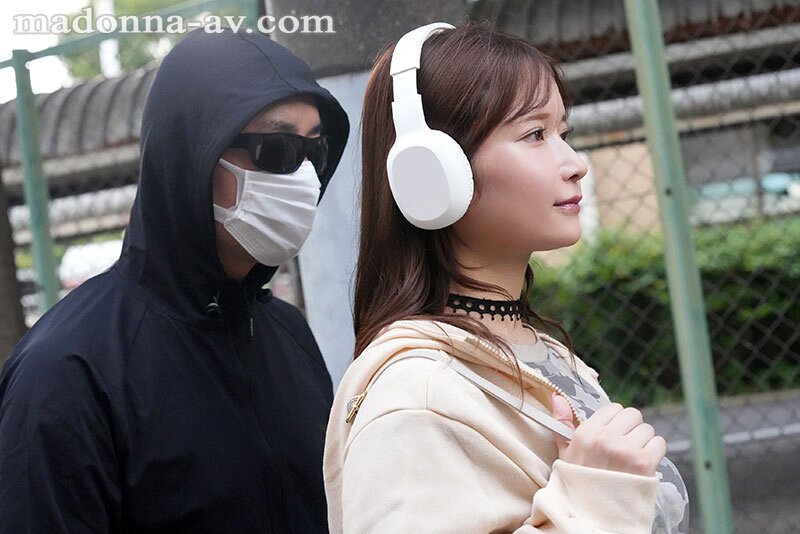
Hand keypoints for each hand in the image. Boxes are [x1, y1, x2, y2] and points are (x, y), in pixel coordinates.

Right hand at [551, 393, 665, 476]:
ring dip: (644, 442)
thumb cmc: (579, 482)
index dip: (617, 421)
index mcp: (586, 433)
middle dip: (632, 429)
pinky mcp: (644, 463)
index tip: (614, 434)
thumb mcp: (565, 452)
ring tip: (633, 458)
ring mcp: (626, 450)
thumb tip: (558, 398)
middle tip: (626, 446)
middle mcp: (605, 438)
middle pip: (634, 415)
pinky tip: (643, 465)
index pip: (614, 408)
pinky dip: (655, 453)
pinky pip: (659, 443)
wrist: (593, 515)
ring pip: (648, 429)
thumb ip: (563, 423)